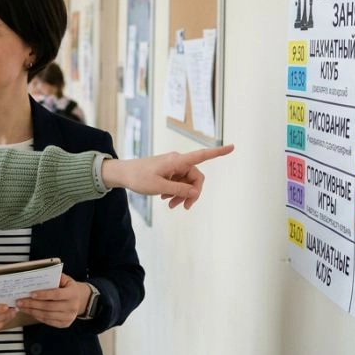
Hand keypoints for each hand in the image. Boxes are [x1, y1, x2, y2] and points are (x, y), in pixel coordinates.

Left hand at [14, 274, 88, 328]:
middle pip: (49, 307)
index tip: (30, 294)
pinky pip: (48, 321)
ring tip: (22, 307)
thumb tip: (38, 276)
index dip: (43, 295)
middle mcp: (72, 307)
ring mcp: (69, 317)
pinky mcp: (64, 324)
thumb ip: (55, 277)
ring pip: (47, 315)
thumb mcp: (66, 280)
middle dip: (32, 304)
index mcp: (73, 294)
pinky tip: (30, 312)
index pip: (56, 294)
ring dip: (32, 311)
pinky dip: (37, 317)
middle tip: (20, 301)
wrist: (80, 300)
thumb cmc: (68, 288)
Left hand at [101, 144, 233, 208]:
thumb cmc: (139, 178)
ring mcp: (173, 167)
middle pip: (196, 177)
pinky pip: (179, 183)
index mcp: (177, 161)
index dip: (218, 152)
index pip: (202, 155)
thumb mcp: (159, 187)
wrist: (122, 174)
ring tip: (171, 206)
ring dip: (182, 195)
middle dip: (192, 193)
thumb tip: (195, 192)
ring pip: (187, 183)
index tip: (232, 147)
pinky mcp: (168, 172)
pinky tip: (166, 199)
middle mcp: (178, 162)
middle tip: (183, 207)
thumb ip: (179, 190)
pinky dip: (175, 192)